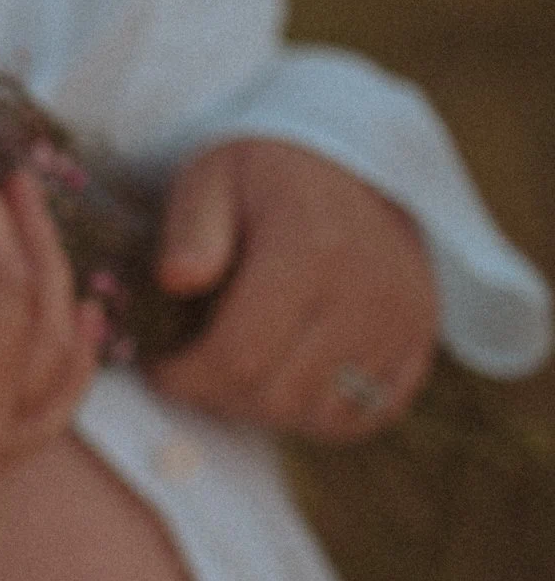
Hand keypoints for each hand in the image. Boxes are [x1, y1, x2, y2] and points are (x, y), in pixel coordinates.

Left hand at [148, 138, 437, 440]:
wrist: (350, 167)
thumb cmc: (262, 178)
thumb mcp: (210, 180)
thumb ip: (189, 231)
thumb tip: (177, 279)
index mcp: (310, 248)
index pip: (238, 357)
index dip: (185, 379)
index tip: (159, 368)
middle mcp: (368, 290)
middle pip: (277, 395)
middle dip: (217, 397)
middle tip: (192, 373)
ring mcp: (403, 318)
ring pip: (319, 413)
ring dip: (264, 409)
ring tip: (235, 371)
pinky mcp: (420, 339)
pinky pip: (366, 413)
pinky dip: (318, 413)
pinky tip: (285, 378)